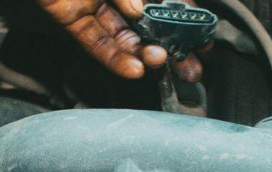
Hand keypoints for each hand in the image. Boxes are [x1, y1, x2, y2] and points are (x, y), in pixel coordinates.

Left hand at [37, 0, 203, 81]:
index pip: (165, 1)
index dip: (184, 19)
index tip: (200, 40)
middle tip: (188, 66)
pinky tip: (133, 67)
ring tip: (158, 63)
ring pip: (123, 36)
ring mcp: (93, 2)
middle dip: (170, 46)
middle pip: (148, 23)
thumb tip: (140, 10)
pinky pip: (95, 42)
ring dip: (142, 53)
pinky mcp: (71, 17)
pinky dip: (114, 57)